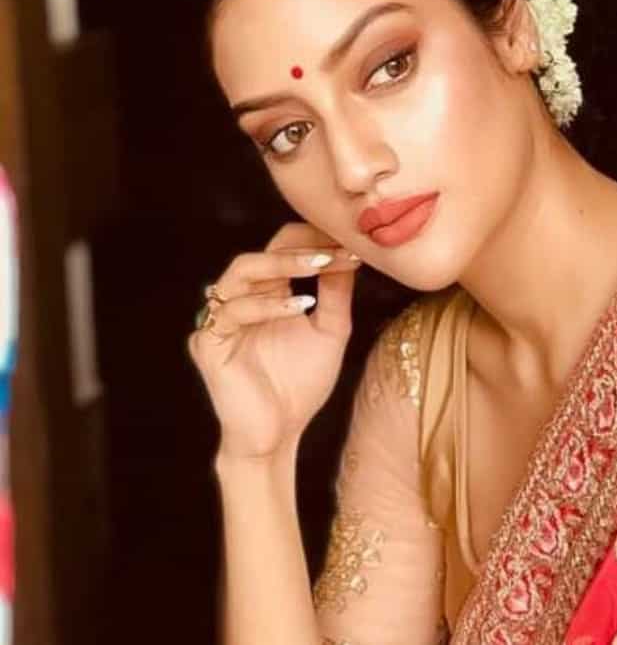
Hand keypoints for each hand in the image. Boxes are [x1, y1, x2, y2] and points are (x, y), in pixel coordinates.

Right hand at [188, 223, 362, 461]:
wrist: (278, 435)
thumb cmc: (300, 385)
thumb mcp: (329, 332)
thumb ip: (335, 295)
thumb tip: (349, 254)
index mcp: (266, 295)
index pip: (281, 249)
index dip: (312, 240)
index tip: (349, 239)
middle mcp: (240, 301)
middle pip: (259, 254)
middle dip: (299, 247)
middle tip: (335, 246)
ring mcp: (221, 321)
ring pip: (240, 274)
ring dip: (282, 265)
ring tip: (321, 264)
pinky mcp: (209, 345)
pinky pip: (231, 313)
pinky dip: (267, 306)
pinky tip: (301, 307)